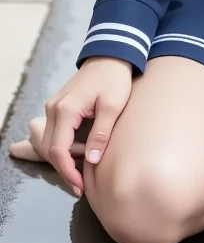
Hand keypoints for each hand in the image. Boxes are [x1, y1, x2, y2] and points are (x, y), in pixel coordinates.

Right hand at [10, 57, 132, 197]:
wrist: (110, 56)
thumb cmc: (114, 78)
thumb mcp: (113, 106)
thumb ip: (100, 134)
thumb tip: (91, 161)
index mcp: (66, 109)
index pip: (58, 150)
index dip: (68, 172)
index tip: (80, 186)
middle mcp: (54, 108)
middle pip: (50, 149)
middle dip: (65, 169)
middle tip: (82, 183)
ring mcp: (53, 106)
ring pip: (50, 142)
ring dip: (64, 159)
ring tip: (83, 170)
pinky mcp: (58, 106)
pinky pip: (55, 133)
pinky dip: (64, 147)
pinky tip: (79, 155)